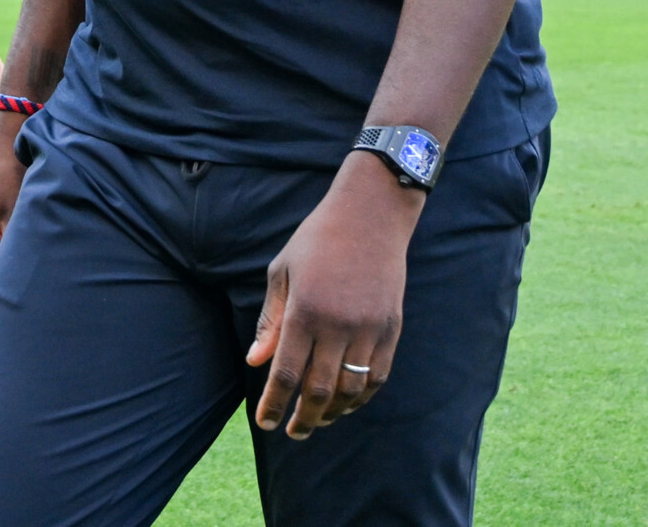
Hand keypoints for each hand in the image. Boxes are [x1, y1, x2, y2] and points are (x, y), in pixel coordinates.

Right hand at [0, 124, 23, 307]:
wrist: (11, 151)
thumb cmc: (8, 178)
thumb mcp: (16, 215)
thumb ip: (14, 249)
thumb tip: (20, 285)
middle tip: (20, 279)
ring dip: (7, 282)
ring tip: (30, 266)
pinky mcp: (0, 244)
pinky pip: (1, 270)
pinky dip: (15, 271)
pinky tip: (33, 257)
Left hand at [247, 154, 424, 438]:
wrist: (370, 214)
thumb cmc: (317, 240)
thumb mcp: (282, 272)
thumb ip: (270, 321)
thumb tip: (255, 362)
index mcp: (305, 310)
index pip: (286, 373)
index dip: (273, 404)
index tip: (265, 422)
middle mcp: (338, 325)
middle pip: (318, 391)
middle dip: (302, 419)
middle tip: (292, 432)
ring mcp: (369, 328)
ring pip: (351, 390)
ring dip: (332, 413)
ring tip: (317, 420)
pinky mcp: (392, 328)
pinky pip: (378, 376)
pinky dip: (361, 397)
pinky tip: (346, 402)